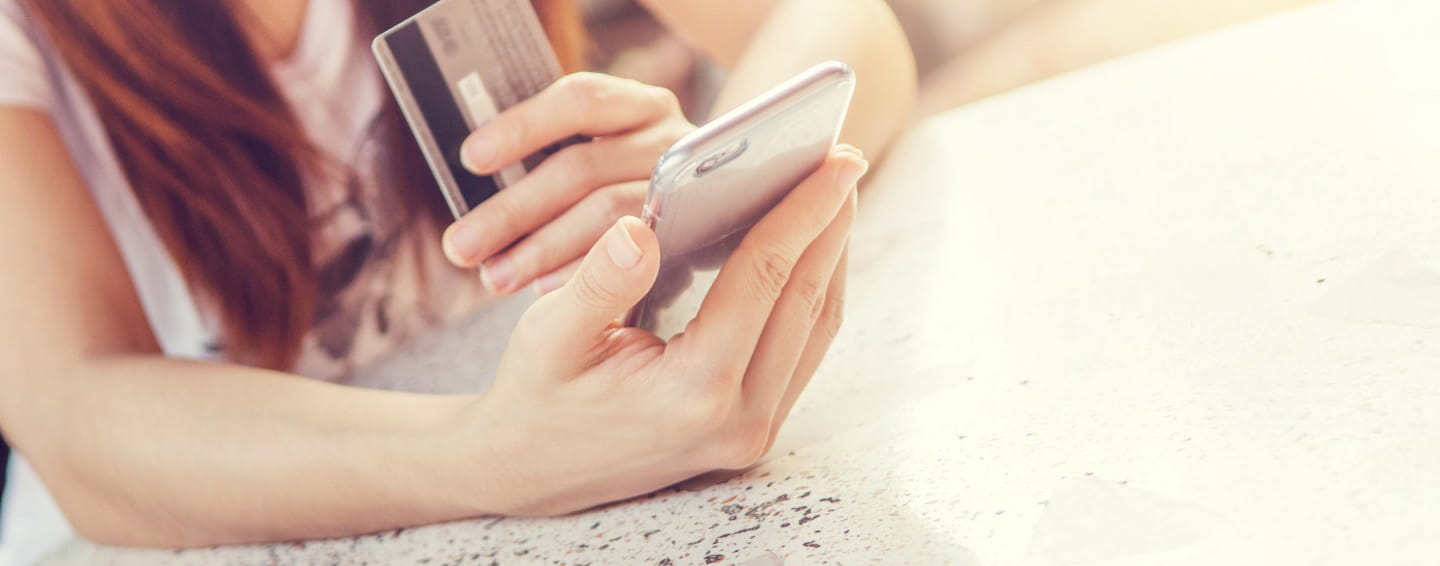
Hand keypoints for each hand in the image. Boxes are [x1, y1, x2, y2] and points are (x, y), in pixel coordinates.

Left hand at [442, 73, 694, 294]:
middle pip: (581, 168)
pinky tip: (544, 288)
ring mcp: (684, 189)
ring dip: (541, 249)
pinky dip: (581, 270)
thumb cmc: (615, 195)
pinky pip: (629, 256)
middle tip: (460, 246)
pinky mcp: (692, 234)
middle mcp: (669, 138)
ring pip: (605, 213)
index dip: (524, 126)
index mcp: (635, 105)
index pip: (579, 99)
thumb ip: (547, 161)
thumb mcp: (586, 163)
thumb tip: (477, 172)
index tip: (471, 159)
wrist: (696, 232)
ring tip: (495, 276)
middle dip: (512, 211)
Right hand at [471, 147, 866, 514]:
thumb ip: (597, 280)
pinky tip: (804, 250)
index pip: (765, 280)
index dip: (802, 210)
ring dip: (828, 258)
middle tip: (843, 160)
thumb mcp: (546, 334)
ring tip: (831, 195)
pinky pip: (801, 350)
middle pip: (808, 302)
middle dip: (831, 225)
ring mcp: (752, 432)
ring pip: (816, 329)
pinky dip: (808, 293)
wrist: (528, 472)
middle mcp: (739, 420)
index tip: (835, 156)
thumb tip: (640, 224)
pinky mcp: (753, 430)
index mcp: (693, 391)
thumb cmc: (534, 396)